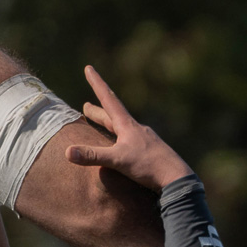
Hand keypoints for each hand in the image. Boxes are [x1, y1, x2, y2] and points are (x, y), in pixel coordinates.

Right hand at [64, 64, 193, 191]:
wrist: (178, 179)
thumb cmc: (148, 166)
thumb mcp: (118, 160)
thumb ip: (93, 155)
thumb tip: (67, 151)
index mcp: (127, 125)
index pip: (108, 99)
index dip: (97, 83)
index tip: (89, 67)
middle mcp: (136, 129)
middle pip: (113, 115)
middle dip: (98, 111)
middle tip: (86, 106)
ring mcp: (145, 140)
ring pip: (123, 129)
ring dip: (110, 125)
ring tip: (104, 126)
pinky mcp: (151, 152)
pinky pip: (131, 141)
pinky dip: (121, 140)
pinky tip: (124, 147)